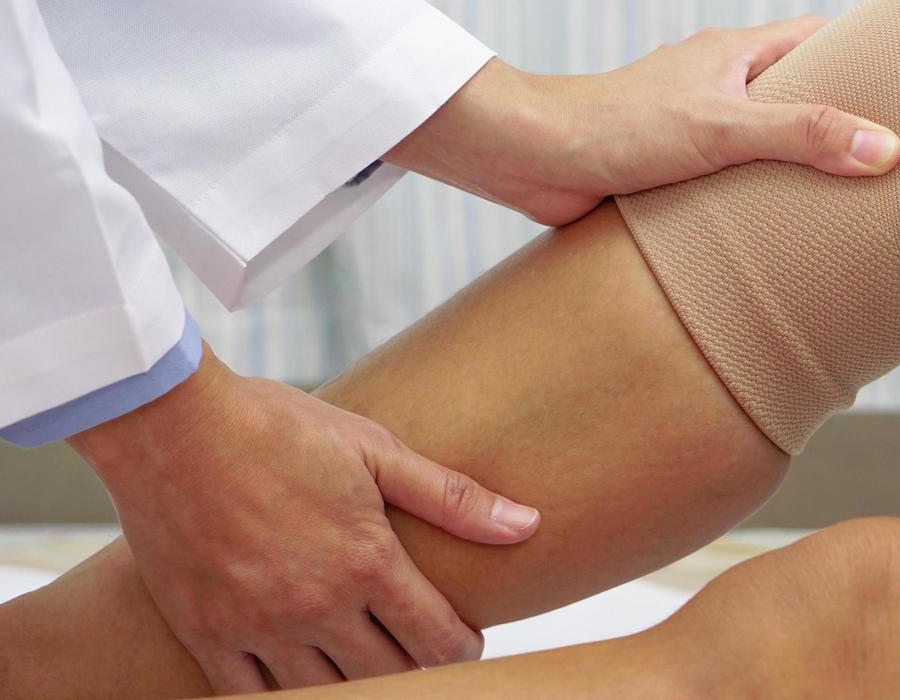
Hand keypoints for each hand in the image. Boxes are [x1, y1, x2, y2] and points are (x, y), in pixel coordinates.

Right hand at [69, 345, 538, 691]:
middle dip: (417, 668)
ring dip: (358, 684)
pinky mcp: (207, 634)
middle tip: (422, 649)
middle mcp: (317, 605)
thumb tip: (528, 524)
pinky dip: (283, 696)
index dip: (464, 648)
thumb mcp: (375, 449)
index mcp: (366, 561)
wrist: (172, 426)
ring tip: (370, 659)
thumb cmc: (280, 427)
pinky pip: (251, 697)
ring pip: (327, 693)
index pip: (438, 640)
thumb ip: (452, 498)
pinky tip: (305, 677)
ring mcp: (258, 627)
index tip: (467, 640)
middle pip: (388, 676)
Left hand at [387, 15, 899, 224]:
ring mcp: (691, 124)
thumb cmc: (620, 127)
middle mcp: (715, 82)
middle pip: (793, 90)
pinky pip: (725, 176)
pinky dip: (750, 197)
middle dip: (833, 118)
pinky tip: (772, 232)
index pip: (814, 37)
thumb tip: (886, 149)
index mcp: (733, 54)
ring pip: (758, 138)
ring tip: (844, 204)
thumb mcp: (725, 130)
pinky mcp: (666, 166)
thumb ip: (804, 136)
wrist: (530, 157)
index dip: (861, 53)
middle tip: (888, 156)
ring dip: (790, 164)